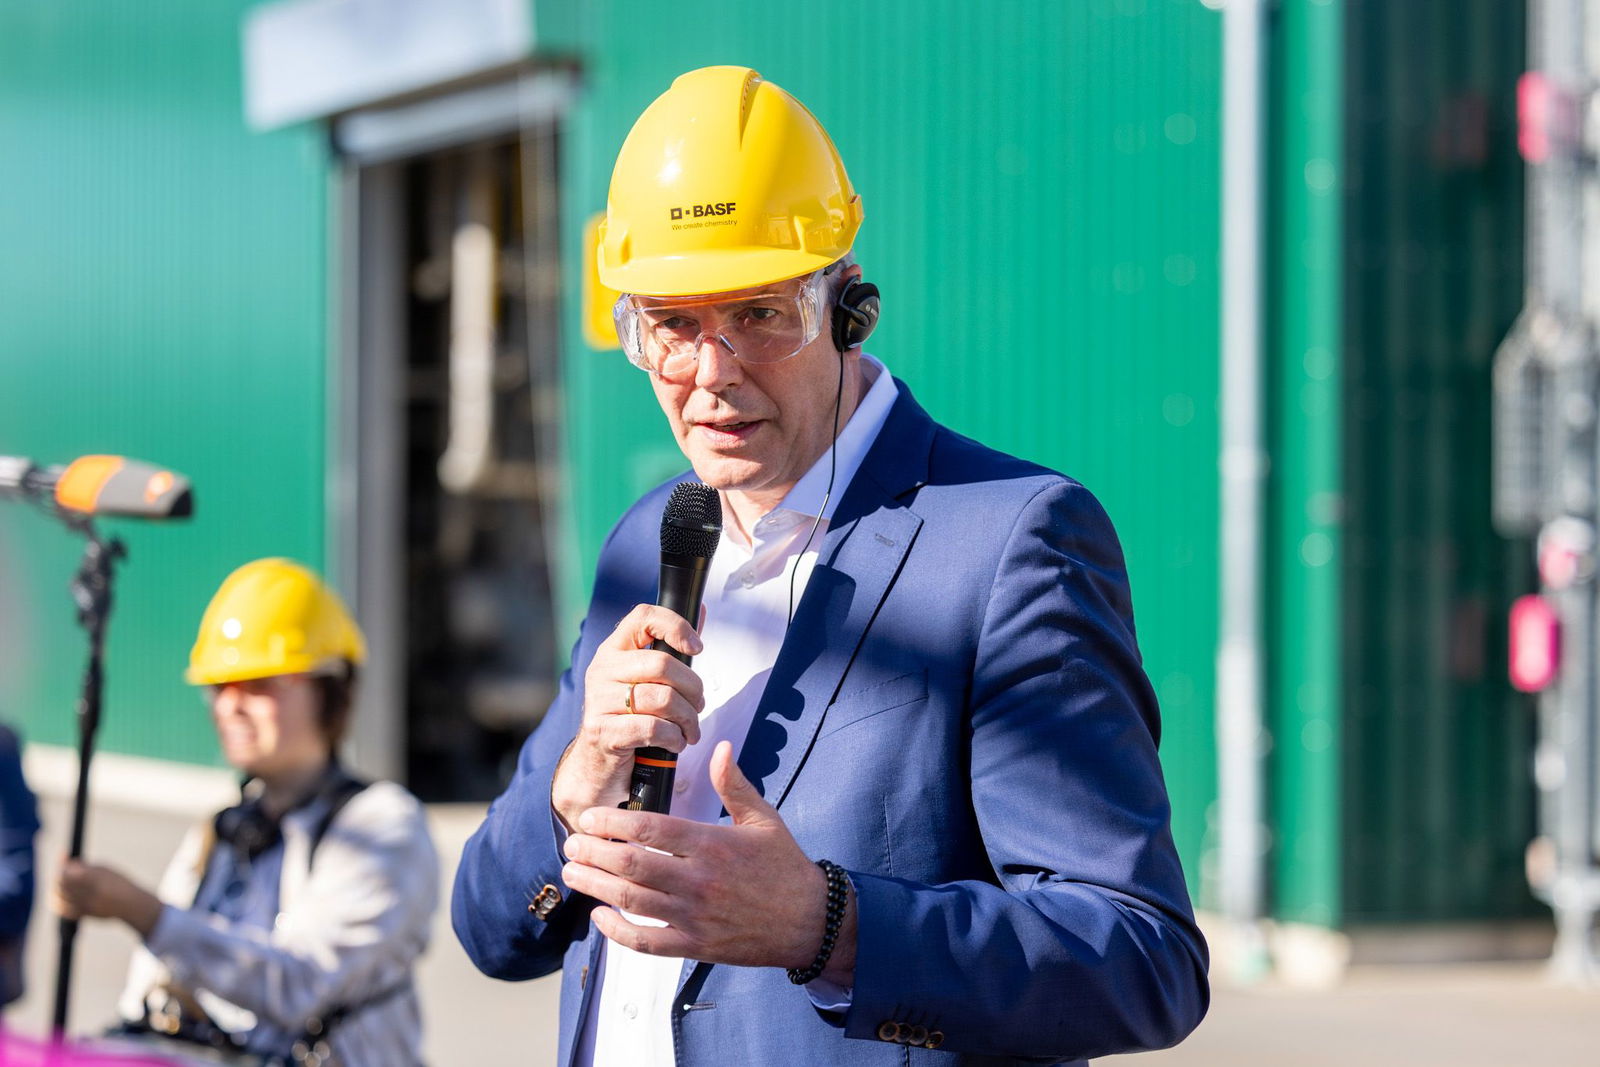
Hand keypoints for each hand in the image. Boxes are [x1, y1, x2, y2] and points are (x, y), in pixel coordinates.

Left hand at [53, 857, 163, 937]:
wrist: (130, 905)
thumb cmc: (118, 882)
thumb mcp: (106, 869)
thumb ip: (85, 867)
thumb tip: (64, 862)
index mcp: (98, 879)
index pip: (71, 873)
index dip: (64, 867)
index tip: (65, 861)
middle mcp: (92, 894)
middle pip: (63, 885)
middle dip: (59, 876)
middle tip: (62, 870)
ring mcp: (87, 906)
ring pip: (60, 897)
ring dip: (57, 888)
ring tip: (60, 882)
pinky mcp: (84, 915)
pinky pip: (63, 910)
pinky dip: (58, 902)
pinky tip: (59, 896)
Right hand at [551, 604, 706, 829]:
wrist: (597, 767)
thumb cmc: (629, 719)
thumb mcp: (647, 682)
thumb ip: (672, 649)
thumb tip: (700, 609)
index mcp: (614, 650)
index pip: (643, 617)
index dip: (676, 626)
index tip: (696, 647)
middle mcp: (602, 669)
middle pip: (662, 664)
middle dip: (692, 689)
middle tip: (698, 706)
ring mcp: (599, 701)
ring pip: (662, 699)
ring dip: (688, 719)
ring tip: (690, 730)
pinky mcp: (603, 732)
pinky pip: (653, 728)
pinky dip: (674, 738)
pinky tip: (675, 742)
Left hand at [560, 741, 856, 981]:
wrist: (810, 921)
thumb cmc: (785, 867)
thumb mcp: (763, 818)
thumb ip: (734, 783)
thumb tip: (719, 747)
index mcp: (713, 844)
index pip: (652, 829)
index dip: (613, 822)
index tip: (590, 817)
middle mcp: (700, 880)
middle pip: (632, 864)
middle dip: (593, 852)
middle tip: (571, 843)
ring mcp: (695, 915)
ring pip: (632, 900)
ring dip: (595, 885)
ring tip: (572, 872)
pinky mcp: (695, 944)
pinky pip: (647, 942)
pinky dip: (618, 932)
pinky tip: (600, 917)